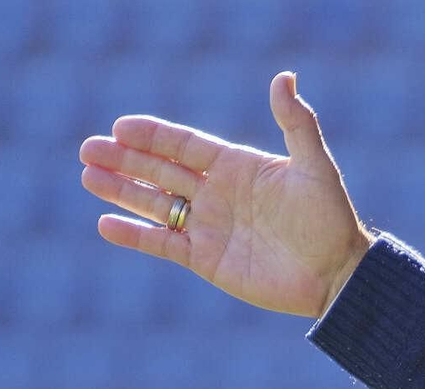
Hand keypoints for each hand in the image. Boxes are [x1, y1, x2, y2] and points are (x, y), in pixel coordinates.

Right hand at [79, 71, 370, 317]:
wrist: (336, 274)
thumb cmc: (330, 218)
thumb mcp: (314, 167)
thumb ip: (297, 123)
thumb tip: (284, 77)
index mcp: (237, 166)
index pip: (184, 145)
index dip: (153, 136)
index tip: (121, 127)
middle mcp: (217, 193)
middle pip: (161, 170)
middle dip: (125, 159)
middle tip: (88, 149)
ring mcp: (209, 226)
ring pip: (155, 204)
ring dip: (121, 191)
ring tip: (88, 176)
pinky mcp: (206, 260)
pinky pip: (163, 244)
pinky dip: (134, 235)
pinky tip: (105, 223)